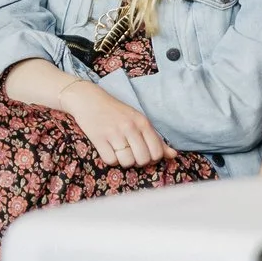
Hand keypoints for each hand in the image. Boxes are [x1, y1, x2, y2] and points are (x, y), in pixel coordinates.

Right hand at [57, 79, 176, 167]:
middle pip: (143, 159)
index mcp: (142, 122)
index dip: (151, 158)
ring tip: (118, 151)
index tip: (143, 153)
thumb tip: (174, 155)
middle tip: (130, 153)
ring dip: (123, 161)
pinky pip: (110, 160)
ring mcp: (114, 132)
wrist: (88, 99)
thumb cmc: (115, 111)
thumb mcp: (138, 120)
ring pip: (127, 162)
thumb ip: (156, 139)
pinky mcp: (98, 138)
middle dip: (137, 161)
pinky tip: (108, 149)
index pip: (157, 152)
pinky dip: (110, 159)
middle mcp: (130, 127)